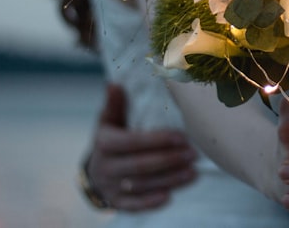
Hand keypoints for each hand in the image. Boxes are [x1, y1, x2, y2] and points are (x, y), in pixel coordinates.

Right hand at [83, 83, 197, 210]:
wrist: (95, 172)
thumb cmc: (110, 138)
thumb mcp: (108, 120)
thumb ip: (115, 104)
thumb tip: (114, 83)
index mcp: (105, 143)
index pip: (133, 142)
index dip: (158, 140)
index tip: (182, 136)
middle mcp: (106, 167)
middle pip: (141, 165)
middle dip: (170, 160)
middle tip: (194, 154)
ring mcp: (111, 187)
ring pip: (143, 186)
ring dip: (170, 180)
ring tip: (193, 171)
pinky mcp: (117, 203)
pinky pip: (135, 206)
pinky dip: (152, 202)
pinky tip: (172, 195)